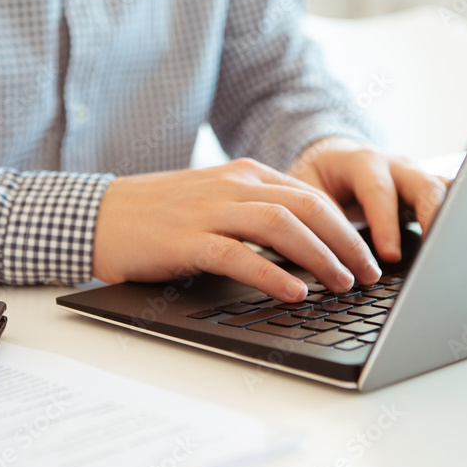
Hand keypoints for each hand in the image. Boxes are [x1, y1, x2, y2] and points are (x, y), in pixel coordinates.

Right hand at [91, 158, 382, 301]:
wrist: (99, 215)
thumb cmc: (159, 215)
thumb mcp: (214, 201)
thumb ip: (255, 212)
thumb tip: (306, 243)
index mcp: (244, 174)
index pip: (310, 195)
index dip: (345, 226)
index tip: (366, 254)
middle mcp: (232, 184)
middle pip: (307, 205)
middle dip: (345, 241)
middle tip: (368, 274)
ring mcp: (208, 209)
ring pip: (281, 224)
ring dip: (319, 256)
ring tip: (341, 284)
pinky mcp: (185, 239)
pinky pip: (238, 254)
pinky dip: (271, 274)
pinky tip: (294, 292)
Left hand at [288, 138, 448, 262]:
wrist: (332, 161)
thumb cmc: (318, 179)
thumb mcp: (307, 190)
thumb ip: (319, 214)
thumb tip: (328, 252)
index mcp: (362, 162)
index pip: (378, 191)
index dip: (385, 224)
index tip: (390, 257)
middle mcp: (396, 166)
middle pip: (424, 185)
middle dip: (432, 218)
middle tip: (435, 254)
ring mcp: (417, 176)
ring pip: (446, 191)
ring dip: (453, 218)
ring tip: (458, 251)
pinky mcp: (428, 191)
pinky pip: (453, 199)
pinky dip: (460, 218)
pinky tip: (466, 243)